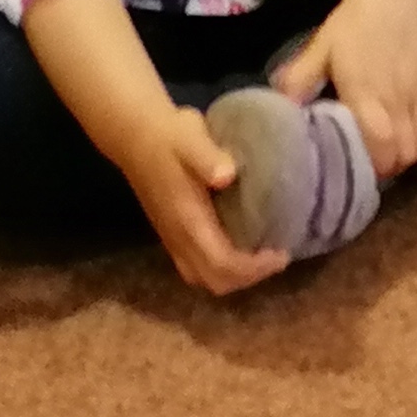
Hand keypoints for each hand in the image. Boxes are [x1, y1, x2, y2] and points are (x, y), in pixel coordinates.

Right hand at [120, 105, 288, 298]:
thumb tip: (227, 175)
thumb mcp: (191, 137)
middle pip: (214, 281)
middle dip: (249, 277)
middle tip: (276, 256)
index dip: (253, 267)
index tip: (281, 253)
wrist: (135, 135)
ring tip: (261, 255)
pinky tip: (240, 246)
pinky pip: (196, 267)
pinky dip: (222, 267)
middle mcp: (178, 238)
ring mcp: (172, 239)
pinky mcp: (172, 234)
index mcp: (187, 220)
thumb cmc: (169, 136)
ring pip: (203, 278)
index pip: (221, 263)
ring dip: (234, 276)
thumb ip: (208, 157)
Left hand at [273, 0, 416, 176]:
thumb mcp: (320, 48)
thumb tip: (278, 108)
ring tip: (399, 148)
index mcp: (366, 95)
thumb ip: (299, 80)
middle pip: (406, 153)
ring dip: (414, 152)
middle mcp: (399, 99)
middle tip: (378, 160)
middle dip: (392, 165)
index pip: (380, 149)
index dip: (374, 168)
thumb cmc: (354, 23)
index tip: (361, 169)